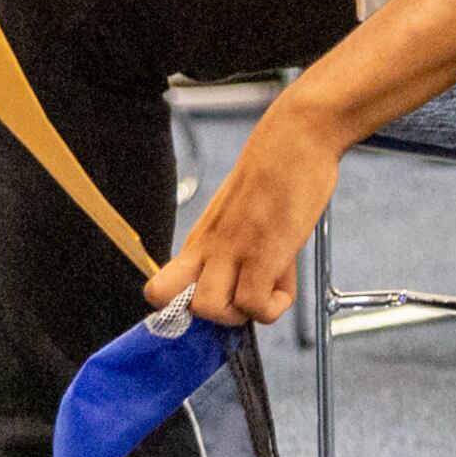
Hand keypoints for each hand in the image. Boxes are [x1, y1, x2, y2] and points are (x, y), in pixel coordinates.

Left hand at [146, 93, 341, 326]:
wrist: (296, 138)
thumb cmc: (273, 173)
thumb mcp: (239, 217)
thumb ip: (236, 254)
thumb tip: (252, 293)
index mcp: (200, 240)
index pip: (159, 288)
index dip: (181, 309)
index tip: (214, 304)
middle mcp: (209, 247)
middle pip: (180, 306)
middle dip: (215, 318)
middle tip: (245, 299)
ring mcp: (234, 250)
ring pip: (212, 311)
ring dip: (242, 314)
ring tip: (266, 291)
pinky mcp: (265, 252)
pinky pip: (257, 307)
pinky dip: (273, 309)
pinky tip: (284, 287)